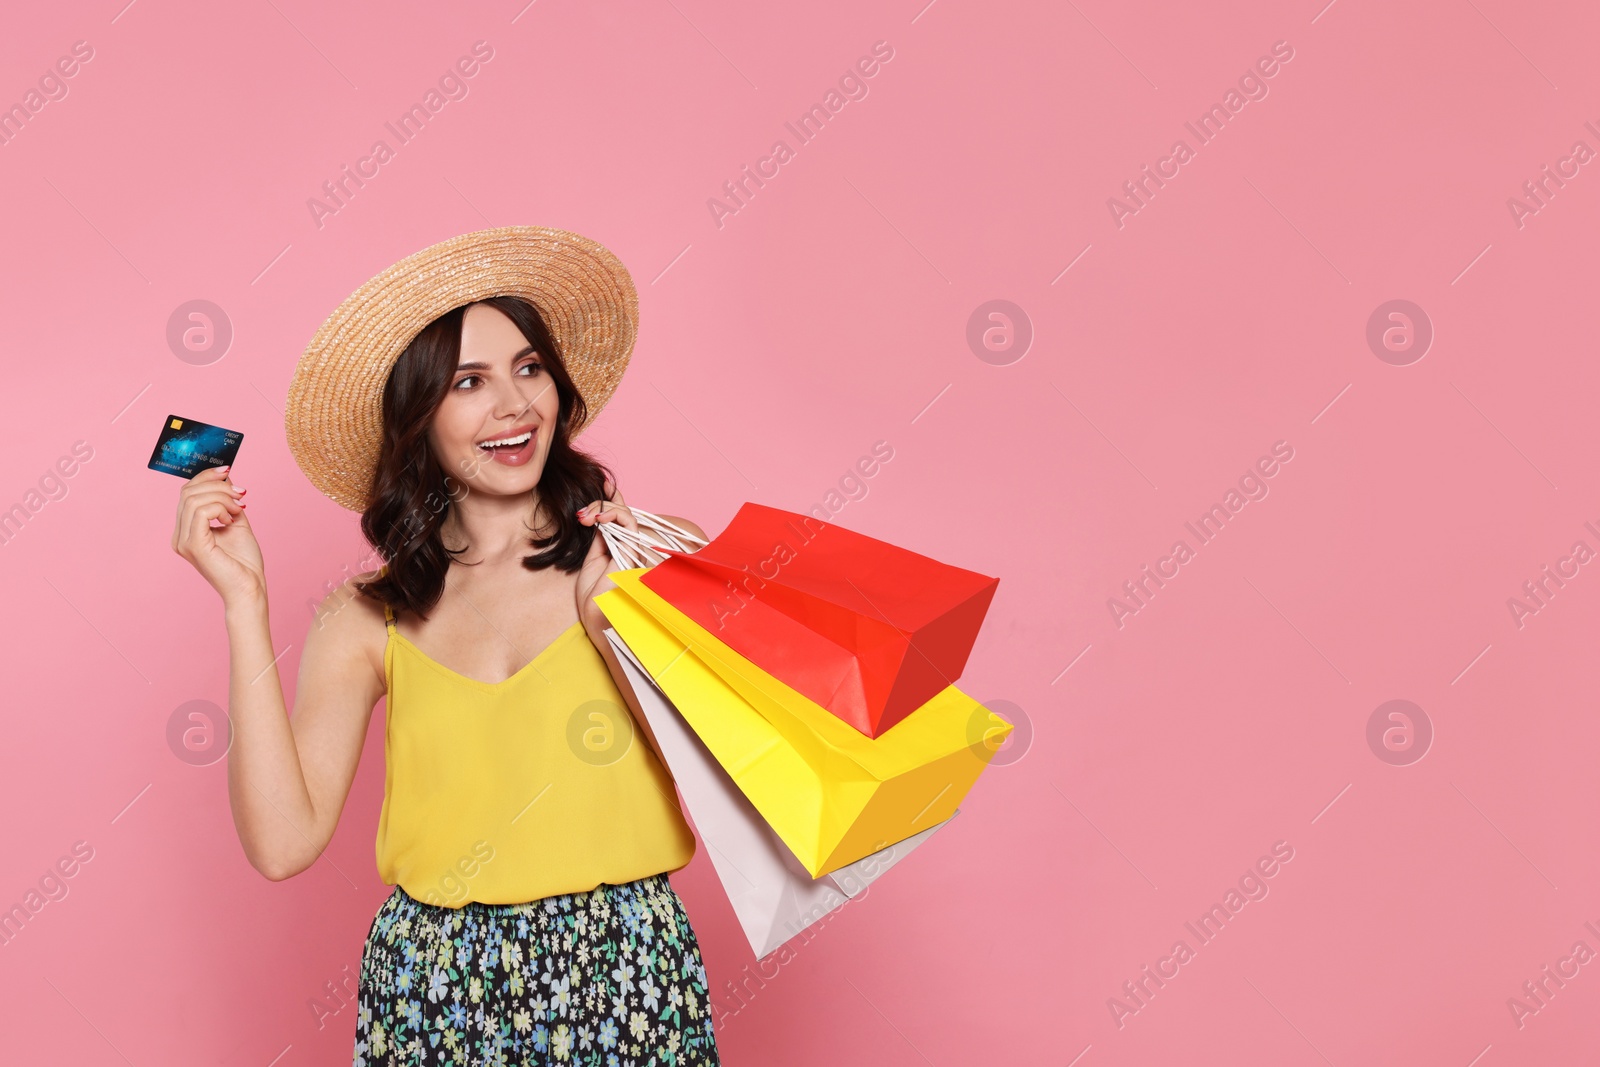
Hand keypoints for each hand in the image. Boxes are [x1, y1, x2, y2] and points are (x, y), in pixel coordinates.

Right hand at [171, 465, 265, 609]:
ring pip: (194, 499)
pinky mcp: (193, 546)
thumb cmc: (244, 562)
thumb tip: (224, 476)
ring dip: (222, 497)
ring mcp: (183, 541)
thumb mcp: (236, 522)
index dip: (205, 477)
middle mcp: (179, 536)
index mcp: (186, 531)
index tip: (228, 470)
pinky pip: (201, 512)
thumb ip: (226, 501)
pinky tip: (232, 518)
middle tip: (242, 493)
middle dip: (217, 485)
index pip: (186, 493)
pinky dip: (220, 508)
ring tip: (240, 508)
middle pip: (188, 492)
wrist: (250, 589)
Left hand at [574, 477, 636, 630]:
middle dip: (600, 504)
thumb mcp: (591, 562)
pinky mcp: (634, 550)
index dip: (611, 499)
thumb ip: (599, 540)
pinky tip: (596, 519)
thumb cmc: (594, 599)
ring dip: (603, 509)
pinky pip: (628, 524)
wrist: (598, 617)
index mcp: (619, 548)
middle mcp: (629, 545)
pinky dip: (612, 515)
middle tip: (581, 514)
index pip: (618, 517)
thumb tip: (598, 519)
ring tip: (585, 518)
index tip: (602, 483)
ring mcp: (632, 547)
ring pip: (624, 514)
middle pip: (621, 512)